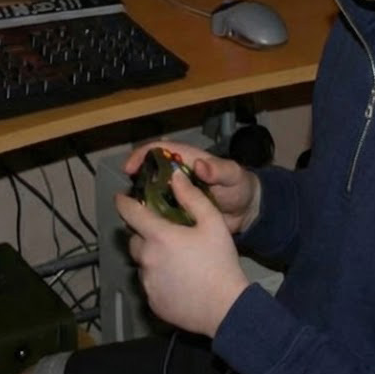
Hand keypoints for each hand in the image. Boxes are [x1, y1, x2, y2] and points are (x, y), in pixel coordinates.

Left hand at [116, 167, 251, 337]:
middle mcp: (147, 259)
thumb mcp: (213, 222)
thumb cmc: (220, 262)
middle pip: (134, 240)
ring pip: (142, 263)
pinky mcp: (152, 302)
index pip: (130, 213)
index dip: (124, 203)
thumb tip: (176, 177)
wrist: (226, 308)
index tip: (121, 198)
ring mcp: (147, 283)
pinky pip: (149, 284)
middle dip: (142, 233)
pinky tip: (177, 280)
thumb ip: (192, 197)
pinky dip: (158, 278)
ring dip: (151, 257)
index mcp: (159, 236)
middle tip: (161, 232)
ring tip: (174, 259)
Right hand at [123, 140, 261, 234]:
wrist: (247, 213)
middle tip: (127, 196)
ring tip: (132, 212)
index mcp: (188, 159)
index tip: (129, 169)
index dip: (142, 155)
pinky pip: (160, 210)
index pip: (159, 149)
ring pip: (151, 192)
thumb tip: (200, 164)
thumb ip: (219, 170)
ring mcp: (176, 193)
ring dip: (141, 199)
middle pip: (149, 170)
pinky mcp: (177, 211)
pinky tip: (145, 224)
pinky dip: (151, 215)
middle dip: (136, 180)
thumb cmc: (240, 187)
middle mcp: (177, 174)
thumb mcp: (232, 176)